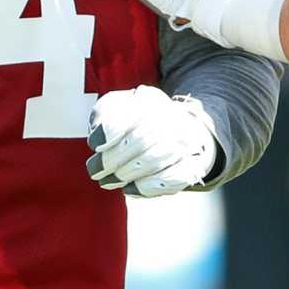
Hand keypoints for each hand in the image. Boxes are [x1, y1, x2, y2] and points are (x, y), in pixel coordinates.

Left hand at [85, 86, 219, 196]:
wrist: (181, 130)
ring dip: (125, 174)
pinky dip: (145, 187)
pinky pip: (169, 179)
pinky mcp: (192, 166)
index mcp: (150, 100)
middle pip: (139, 140)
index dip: (108, 133)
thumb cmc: (139, 121)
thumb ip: (103, 114)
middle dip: (111, 160)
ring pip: (152, 160)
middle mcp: (172, 119)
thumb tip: (98, 138)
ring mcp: (186, 143)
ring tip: (109, 181)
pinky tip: (130, 188)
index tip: (96, 146)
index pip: (128, 115)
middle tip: (96, 171)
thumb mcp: (118, 108)